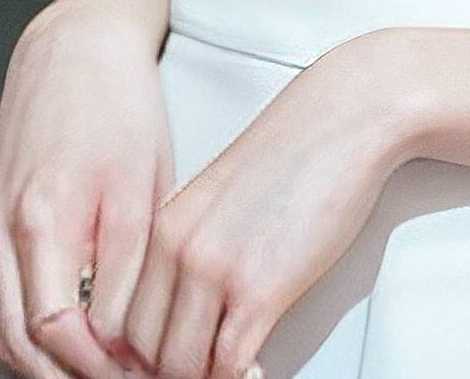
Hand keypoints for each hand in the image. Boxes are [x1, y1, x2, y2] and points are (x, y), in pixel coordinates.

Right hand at [0, 0, 173, 378]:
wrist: (76, 44)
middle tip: (125, 377)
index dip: (102, 366)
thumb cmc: (122, 106)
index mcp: (48, 216)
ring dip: (41, 365)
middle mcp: (5, 227)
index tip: (145, 371)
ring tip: (96, 369)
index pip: (60, 333)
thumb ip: (129, 268)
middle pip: (23, 344)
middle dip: (73, 376)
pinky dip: (21, 334)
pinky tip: (64, 339)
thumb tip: (125, 341)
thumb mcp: (144, 184)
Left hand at [114, 29, 414, 378]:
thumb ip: (194, 243)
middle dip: (167, 369)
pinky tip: (252, 371)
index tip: (161, 360)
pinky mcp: (261, 289)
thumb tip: (188, 301)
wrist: (347, 117)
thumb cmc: (299, 149)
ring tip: (225, 371)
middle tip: (197, 369)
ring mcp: (216, 269)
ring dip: (202, 376)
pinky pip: (229, 365)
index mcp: (165, 224)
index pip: (122, 317)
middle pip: (143, 348)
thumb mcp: (222, 196)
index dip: (140, 352)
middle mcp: (179, 247)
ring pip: (180, 365)